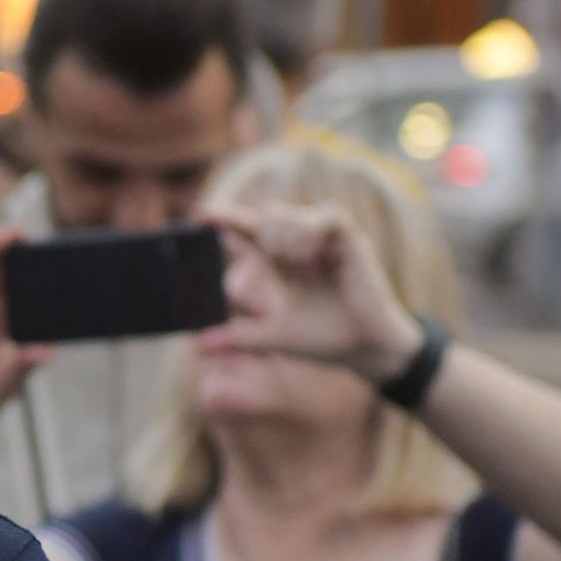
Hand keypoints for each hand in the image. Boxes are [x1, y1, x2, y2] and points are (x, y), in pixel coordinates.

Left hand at [209, 201, 420, 381]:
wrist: (362, 347)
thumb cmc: (319, 336)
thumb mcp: (274, 335)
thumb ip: (238, 336)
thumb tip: (197, 343)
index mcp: (270, 261)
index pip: (241, 233)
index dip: (222, 220)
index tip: (200, 217)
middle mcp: (290, 243)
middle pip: (257, 217)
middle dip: (239, 223)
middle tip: (228, 231)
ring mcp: (316, 235)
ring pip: (280, 213)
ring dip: (276, 235)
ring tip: (292, 260)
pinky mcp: (344, 234)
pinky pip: (323, 215)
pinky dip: (309, 230)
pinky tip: (307, 254)